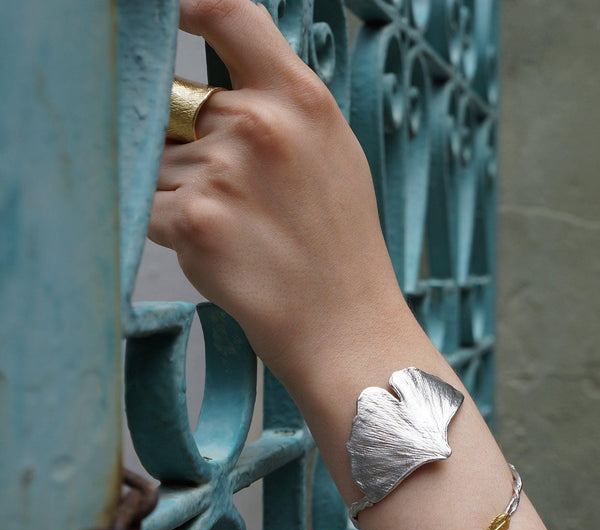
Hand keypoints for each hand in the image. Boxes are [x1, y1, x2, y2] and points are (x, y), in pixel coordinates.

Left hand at [149, 0, 410, 384]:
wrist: (349, 327)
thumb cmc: (342, 246)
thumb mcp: (334, 153)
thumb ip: (279, 108)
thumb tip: (210, 88)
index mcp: (302, 98)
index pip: (230, 14)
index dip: (190, 5)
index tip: (169, 11)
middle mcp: (261, 124)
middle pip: (183, 107)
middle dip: (194, 147)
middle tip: (247, 200)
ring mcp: (225, 171)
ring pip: (161, 162)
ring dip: (185, 193)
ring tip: (245, 233)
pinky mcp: (194, 221)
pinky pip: (149, 206)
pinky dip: (173, 230)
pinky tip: (224, 252)